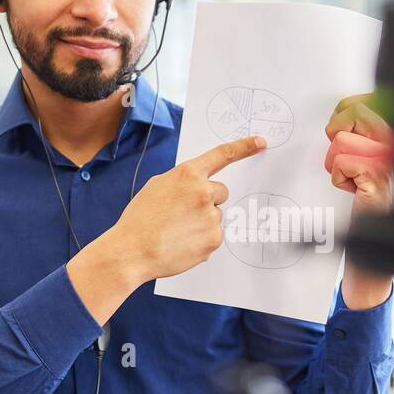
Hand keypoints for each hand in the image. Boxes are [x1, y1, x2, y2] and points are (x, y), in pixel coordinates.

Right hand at [114, 134, 267, 280]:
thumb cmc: (140, 220)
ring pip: (216, 216)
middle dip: (208, 201)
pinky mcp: (214, 239)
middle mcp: (203, 192)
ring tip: (177, 231)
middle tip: (183, 214)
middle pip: (221, 192)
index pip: (222, 155)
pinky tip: (182, 243)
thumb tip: (197, 186)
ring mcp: (211, 216)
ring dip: (202, 223)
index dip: (244, 147)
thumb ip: (183, 182)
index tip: (260, 142)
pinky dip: (202, 240)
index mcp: (188, 175)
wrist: (132, 251)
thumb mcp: (158, 187)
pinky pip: (214, 235)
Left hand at [324, 93, 393, 308]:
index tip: (342, 129)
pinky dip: (339, 179)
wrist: (378, 235)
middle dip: (338, 137)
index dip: (343, 112)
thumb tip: (341, 108)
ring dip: (337, 163)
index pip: (362, 101)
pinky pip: (341, 164)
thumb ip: (360, 128)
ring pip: (341, 141)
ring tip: (353, 177)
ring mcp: (390, 157)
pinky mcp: (377, 176)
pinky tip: (355, 189)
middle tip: (347, 158)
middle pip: (352, 113)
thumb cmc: (370, 192)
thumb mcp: (366, 153)